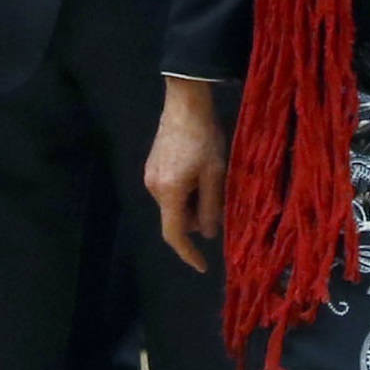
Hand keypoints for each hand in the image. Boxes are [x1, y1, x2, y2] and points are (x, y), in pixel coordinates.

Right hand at [146, 78, 227, 272]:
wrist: (185, 102)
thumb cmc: (204, 137)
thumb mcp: (215, 174)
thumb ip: (212, 207)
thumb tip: (210, 235)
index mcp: (169, 192)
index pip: (174, 235)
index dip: (188, 254)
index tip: (203, 266)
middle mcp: (153, 188)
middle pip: (176, 219)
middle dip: (198, 219)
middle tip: (220, 200)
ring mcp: (149, 177)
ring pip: (174, 205)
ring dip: (193, 203)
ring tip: (211, 178)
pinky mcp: (151, 167)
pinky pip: (170, 191)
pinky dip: (186, 192)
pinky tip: (198, 171)